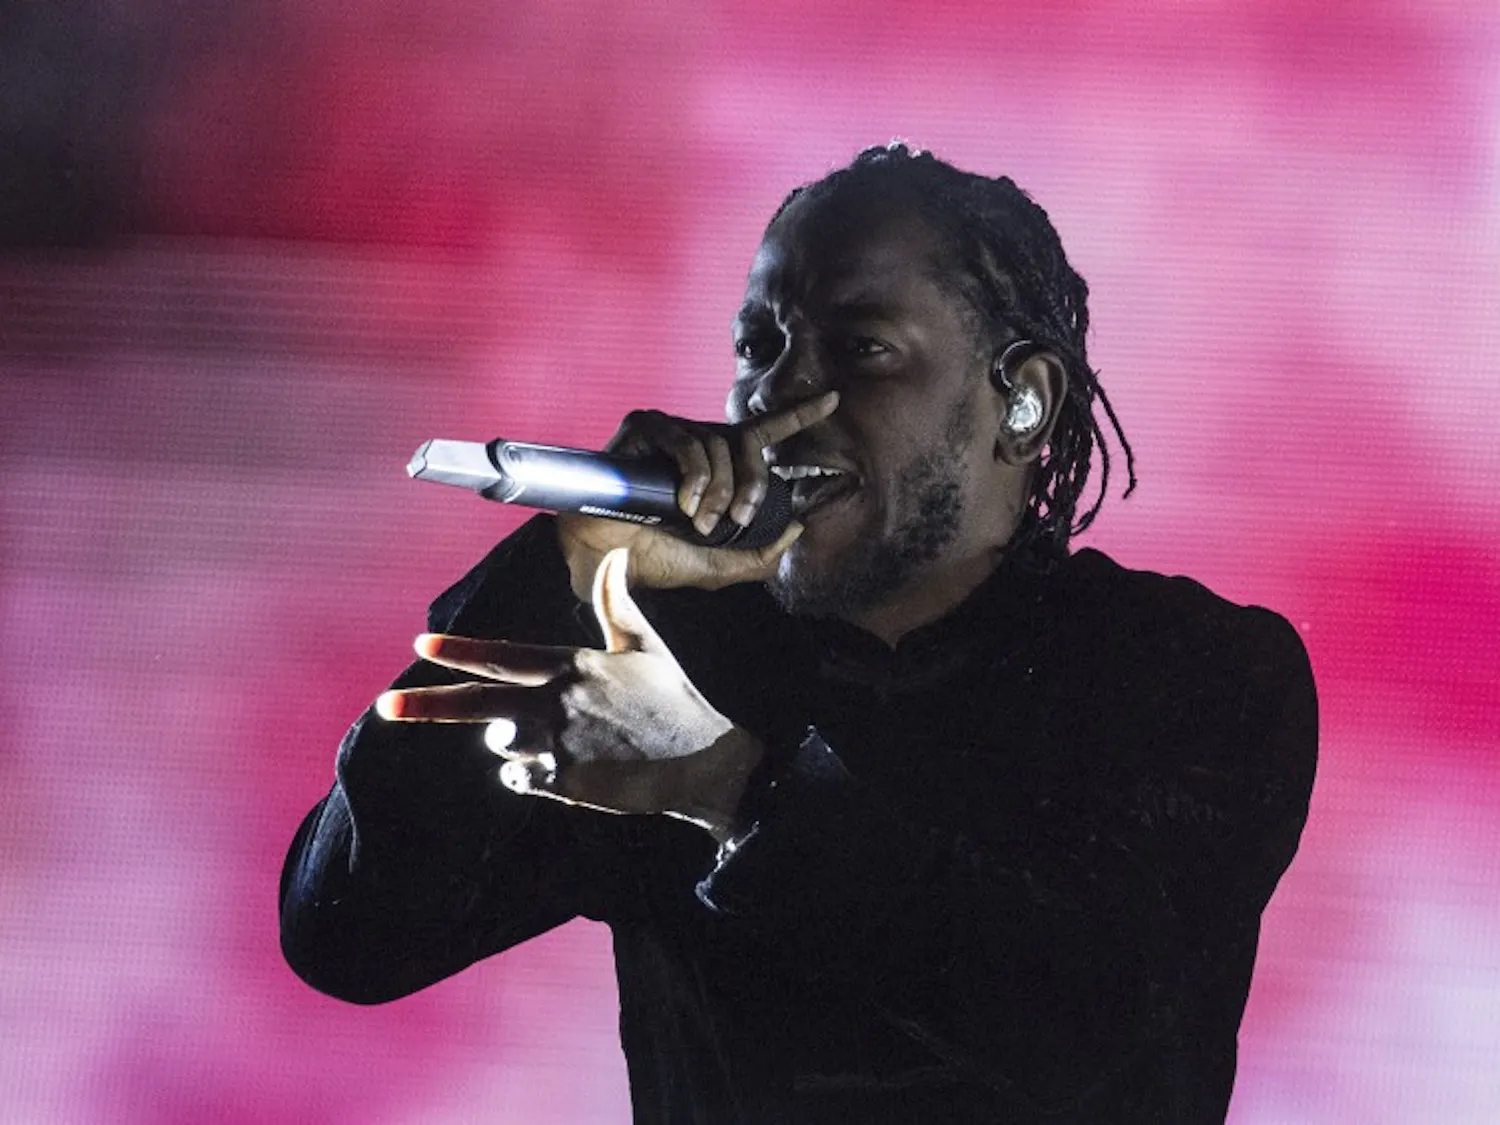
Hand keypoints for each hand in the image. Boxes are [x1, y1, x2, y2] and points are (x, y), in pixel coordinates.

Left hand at [376, 548, 764, 840]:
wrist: (702, 763)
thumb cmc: (673, 700)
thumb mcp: (646, 645)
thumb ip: (616, 601)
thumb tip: (614, 551)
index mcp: (572, 665)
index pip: (502, 655)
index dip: (458, 651)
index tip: (419, 648)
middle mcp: (556, 704)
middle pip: (477, 704)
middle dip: (427, 704)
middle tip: (386, 707)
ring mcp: (556, 746)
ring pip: (500, 743)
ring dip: (512, 741)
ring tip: (560, 739)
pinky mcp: (563, 782)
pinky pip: (518, 778)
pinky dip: (528, 774)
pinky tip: (565, 769)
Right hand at [555, 391, 838, 598]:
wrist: (606, 557)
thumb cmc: (656, 558)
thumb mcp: (720, 566)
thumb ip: (762, 555)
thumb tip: (798, 529)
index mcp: (720, 465)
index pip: (764, 432)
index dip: (800, 414)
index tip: (834, 399)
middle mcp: (700, 441)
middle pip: (747, 444)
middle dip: (751, 484)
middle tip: (736, 519)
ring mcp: (672, 431)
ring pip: (717, 447)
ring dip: (715, 491)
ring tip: (697, 521)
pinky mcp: (646, 427)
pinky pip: (686, 442)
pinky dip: (692, 476)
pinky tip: (682, 502)